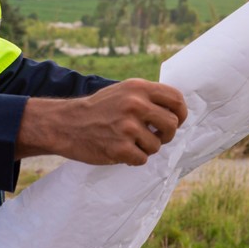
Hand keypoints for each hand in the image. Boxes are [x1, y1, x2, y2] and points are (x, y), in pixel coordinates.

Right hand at [15, 79, 188, 165]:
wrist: (67, 123)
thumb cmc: (99, 108)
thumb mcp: (123, 91)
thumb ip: (147, 97)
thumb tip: (177, 110)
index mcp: (138, 88)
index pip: (176, 99)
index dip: (181, 113)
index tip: (176, 121)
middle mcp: (136, 104)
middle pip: (173, 124)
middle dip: (166, 134)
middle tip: (154, 136)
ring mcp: (128, 127)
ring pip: (157, 145)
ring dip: (146, 148)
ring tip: (129, 142)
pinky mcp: (120, 148)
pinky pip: (143, 159)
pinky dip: (134, 158)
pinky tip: (120, 150)